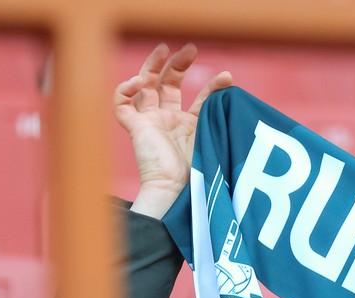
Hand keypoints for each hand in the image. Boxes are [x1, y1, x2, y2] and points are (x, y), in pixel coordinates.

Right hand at [114, 43, 231, 218]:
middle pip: (169, 84)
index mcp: (190, 127)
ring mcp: (150, 123)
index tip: (227, 76)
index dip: (212, 86)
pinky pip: (121, 102)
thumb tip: (232, 86)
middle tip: (191, 48)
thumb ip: (220, 113)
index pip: (199, 98)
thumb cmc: (201, 174)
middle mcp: (168, 122)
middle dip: (179, 65)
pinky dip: (126, 87)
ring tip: (164, 48)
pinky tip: (140, 82)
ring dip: (153, 65)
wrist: (177, 192)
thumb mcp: (214, 136)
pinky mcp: (133, 127)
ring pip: (145, 85)